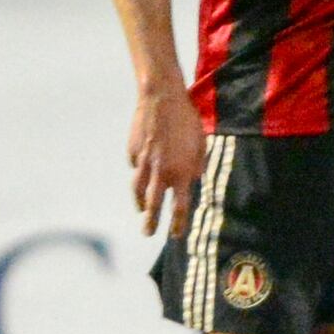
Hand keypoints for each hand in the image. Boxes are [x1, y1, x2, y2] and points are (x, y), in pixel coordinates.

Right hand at [125, 85, 206, 236]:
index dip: (178, 224)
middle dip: (151, 223)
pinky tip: (142, 168)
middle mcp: (161, 172)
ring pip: (138, 189)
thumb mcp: (201, 144)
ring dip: (139, 203)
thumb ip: (197, 165)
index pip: (180, 207)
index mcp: (181, 172)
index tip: (175, 235)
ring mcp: (144, 163)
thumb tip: (193, 180)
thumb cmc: (187, 120)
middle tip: (148, 233)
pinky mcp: (132, 151)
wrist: (161, 99)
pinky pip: (135, 165)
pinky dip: (139, 170)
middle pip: (153, 205)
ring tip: (141, 210)